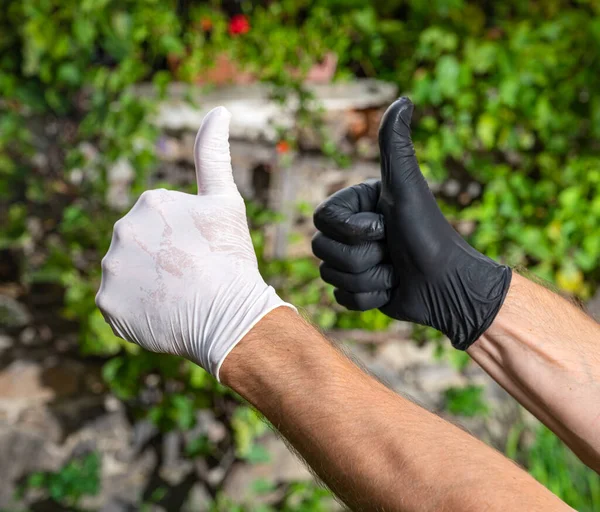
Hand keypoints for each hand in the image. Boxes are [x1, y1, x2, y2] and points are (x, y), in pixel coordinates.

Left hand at [96, 106, 294, 378]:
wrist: (229, 314)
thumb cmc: (231, 257)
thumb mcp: (226, 201)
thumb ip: (213, 154)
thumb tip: (218, 110)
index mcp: (151, 201)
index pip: (163, 223)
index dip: (187, 242)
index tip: (203, 255)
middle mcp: (123, 229)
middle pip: (143, 247)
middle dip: (164, 260)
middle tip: (193, 277)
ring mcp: (112, 267)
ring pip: (130, 274)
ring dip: (150, 284)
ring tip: (179, 297)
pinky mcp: (107, 302)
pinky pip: (119, 303)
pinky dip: (137, 309)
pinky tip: (162, 313)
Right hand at [312, 97, 510, 348]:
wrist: (449, 285)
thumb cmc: (429, 234)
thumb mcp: (407, 189)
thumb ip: (395, 147)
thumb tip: (403, 100)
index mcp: (354, 207)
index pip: (320, 220)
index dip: (351, 230)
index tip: (384, 228)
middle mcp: (350, 232)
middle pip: (322, 251)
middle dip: (363, 257)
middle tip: (392, 251)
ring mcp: (352, 261)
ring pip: (331, 277)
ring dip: (369, 279)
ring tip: (395, 272)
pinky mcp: (357, 290)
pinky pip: (343, 299)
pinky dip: (369, 299)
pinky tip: (391, 289)